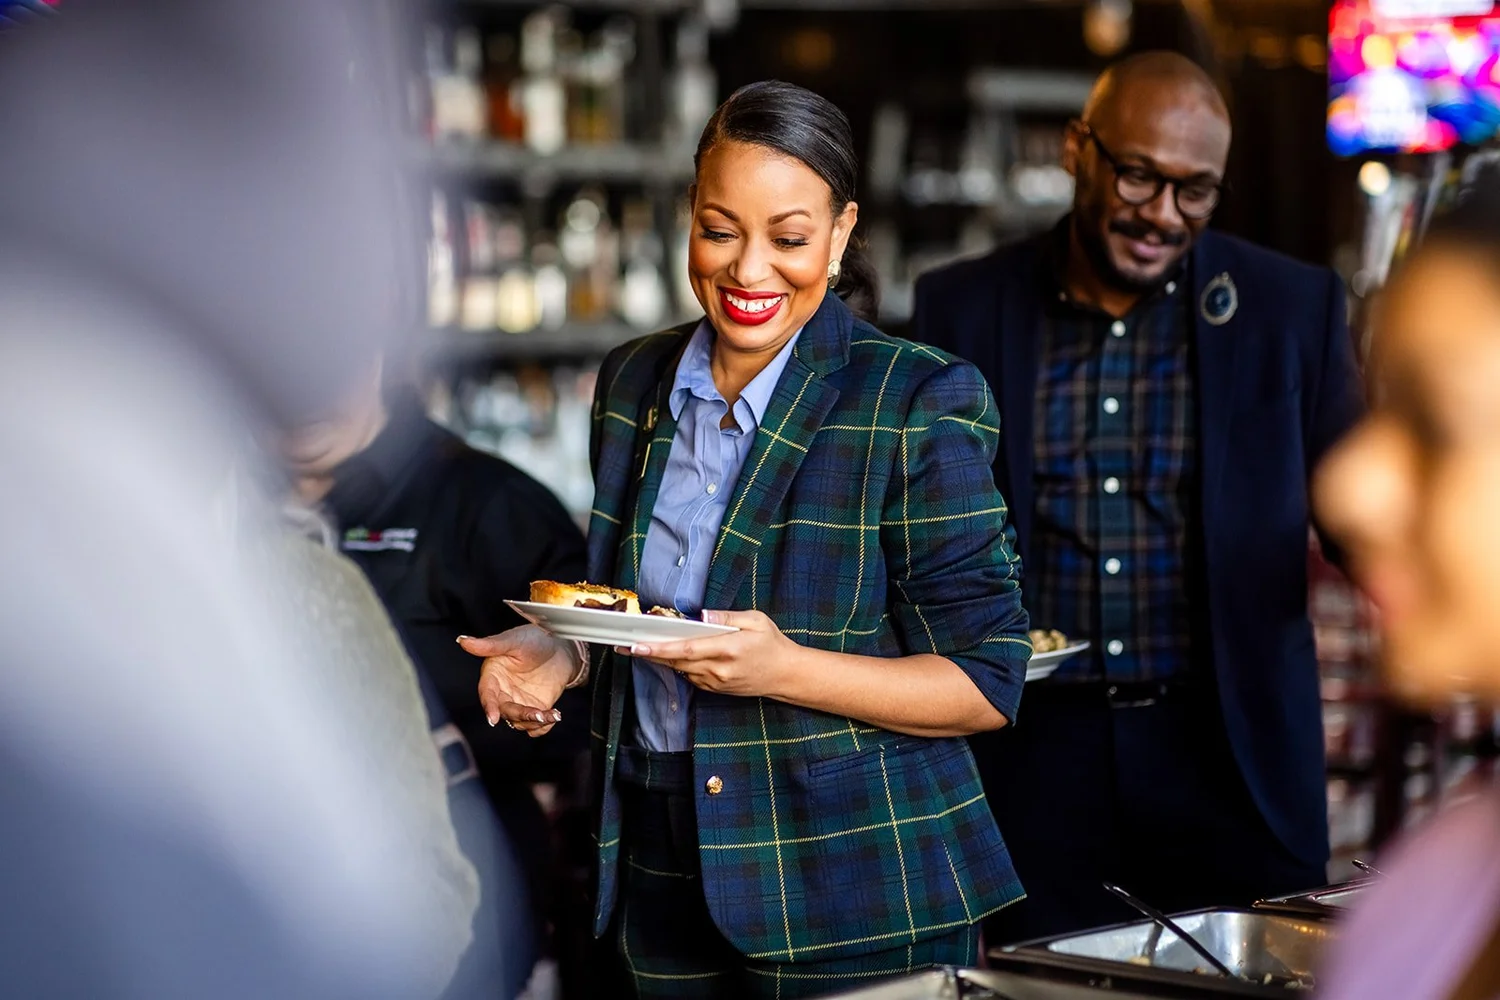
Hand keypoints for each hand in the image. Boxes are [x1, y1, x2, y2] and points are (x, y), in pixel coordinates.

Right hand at [460, 626, 577, 736]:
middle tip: (537, 715)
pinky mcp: (535, 708)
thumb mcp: (513, 640)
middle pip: (505, 711)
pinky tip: (553, 716)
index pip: (487, 694)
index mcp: (493, 676)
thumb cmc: (534, 639)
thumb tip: (463, 640)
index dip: (489, 706)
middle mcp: (503, 692)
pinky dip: (544, 726)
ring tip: (551, 714)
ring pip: (520, 721)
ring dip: (535, 722)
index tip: (493, 718)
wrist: (560, 646)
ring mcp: (519, 702)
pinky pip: (535, 726)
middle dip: (521, 715)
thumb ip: (490, 644)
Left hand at [616, 609, 799, 698]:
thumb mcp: (756, 620)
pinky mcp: (715, 689)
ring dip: (661, 660)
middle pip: (677, 662)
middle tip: (625, 646)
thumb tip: (703, 615)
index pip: (686, 649)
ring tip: (639, 648)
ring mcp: (716, 682)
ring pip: (681, 670)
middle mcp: (718, 669)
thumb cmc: (772, 644)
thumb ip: (728, 617)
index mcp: (727, 649)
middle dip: (650, 654)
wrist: (786, 676)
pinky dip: (678, 666)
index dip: (660, 649)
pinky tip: (667, 656)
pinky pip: (690, 677)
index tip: (638, 646)